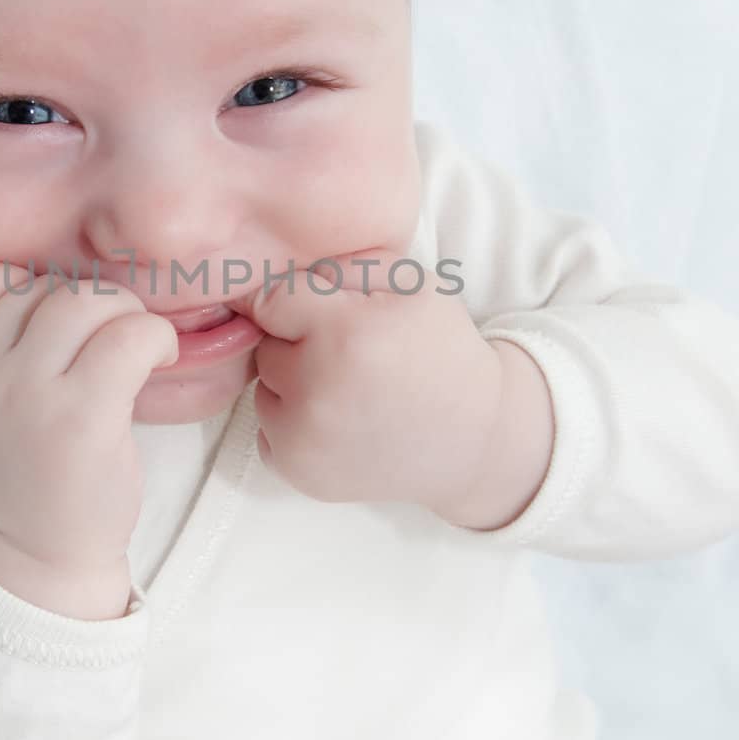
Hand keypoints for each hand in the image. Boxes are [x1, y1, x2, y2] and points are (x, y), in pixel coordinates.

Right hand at [0, 261, 178, 587]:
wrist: (28, 560)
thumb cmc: (15, 476)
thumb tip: (61, 286)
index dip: (27, 289)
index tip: (54, 330)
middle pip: (47, 285)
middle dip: (90, 304)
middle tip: (108, 344)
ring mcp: (28, 394)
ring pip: (89, 300)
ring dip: (125, 316)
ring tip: (135, 351)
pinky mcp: (82, 417)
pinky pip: (131, 336)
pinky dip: (154, 338)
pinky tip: (157, 360)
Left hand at [233, 250, 503, 514]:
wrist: (475, 438)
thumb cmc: (442, 352)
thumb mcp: (414, 286)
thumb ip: (346, 265)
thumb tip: (280, 270)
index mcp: (343, 335)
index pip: (270, 300)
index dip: (298, 300)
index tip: (322, 311)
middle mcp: (315, 392)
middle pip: (265, 346)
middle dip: (297, 343)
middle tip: (347, 353)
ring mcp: (303, 441)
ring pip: (263, 390)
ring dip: (292, 385)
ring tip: (346, 388)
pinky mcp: (299, 474)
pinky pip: (268, 432)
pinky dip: (293, 425)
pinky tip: (340, 421)